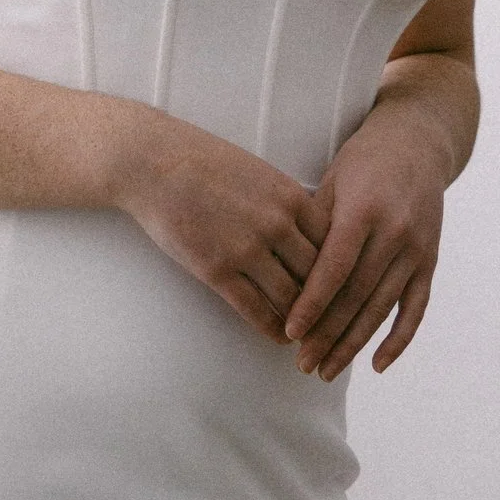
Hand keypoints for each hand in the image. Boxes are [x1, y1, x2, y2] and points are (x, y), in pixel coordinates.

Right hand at [118, 120, 330, 342]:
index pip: (334, 244)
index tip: (345, 287)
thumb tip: (307, 230)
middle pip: (319, 275)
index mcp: (291, 197)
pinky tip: (279, 338)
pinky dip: (272, 329)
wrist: (153, 162)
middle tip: (336, 321)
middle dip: (329, 302)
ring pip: (291, 299)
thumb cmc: (204, 162)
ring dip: (303, 322)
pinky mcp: (216, 269)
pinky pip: (255, 310)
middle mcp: (276, 225)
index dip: (342, 270)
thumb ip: (286, 202)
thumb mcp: (259, 172)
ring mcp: (246, 249)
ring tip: (310, 337)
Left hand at [284, 107, 450, 380]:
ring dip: (354, 344)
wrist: (417, 142)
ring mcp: (416, 250)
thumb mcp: (332, 181)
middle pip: (357, 296)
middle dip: (328, 335)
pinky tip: (377, 364)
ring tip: (326, 370)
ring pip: (382, 308)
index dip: (312, 304)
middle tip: (302, 364)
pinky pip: (415, 308)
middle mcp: (395, 233)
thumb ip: (313, 225)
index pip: (334, 269)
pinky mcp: (430, 261)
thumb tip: (283, 273)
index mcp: (364, 211)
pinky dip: (398, 339)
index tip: (290, 332)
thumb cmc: (361, 160)